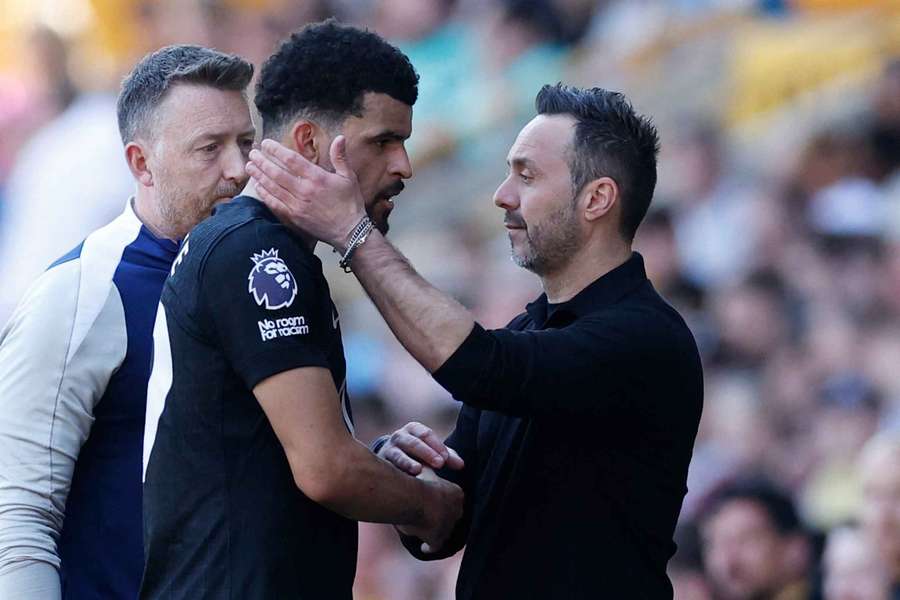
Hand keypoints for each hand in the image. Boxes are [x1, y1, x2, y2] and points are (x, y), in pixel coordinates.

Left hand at [246, 137, 365, 250]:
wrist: (349, 232)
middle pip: (277, 172)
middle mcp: (304, 190)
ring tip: (250, 166)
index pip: (291, 160)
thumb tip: (340, 137)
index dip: (276, 150)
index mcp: (317, 178)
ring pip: (273, 187)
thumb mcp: (349, 177)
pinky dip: (265, 194)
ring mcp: (297, 205)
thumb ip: (340, 157)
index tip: (266, 143)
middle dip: (262, 161)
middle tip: (253, 153)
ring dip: (259, 176)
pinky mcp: (294, 217)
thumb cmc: (350, 203)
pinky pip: (275, 203)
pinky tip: (257, 186)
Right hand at [378, 422, 463, 475]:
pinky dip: (396, 473)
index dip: (437, 445)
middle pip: (413, 443)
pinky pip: (387, 468)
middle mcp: (399, 436)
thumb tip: (461, 465)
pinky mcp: (381, 464)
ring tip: (418, 470)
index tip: (446, 459)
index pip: (426, 434)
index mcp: (414, 429)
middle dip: (427, 453)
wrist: (389, 457)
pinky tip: (403, 482)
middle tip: (440, 464)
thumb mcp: (431, 449)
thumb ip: (446, 455)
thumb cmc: (417, 452)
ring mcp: (388, 450)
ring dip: (408, 462)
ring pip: (398, 455)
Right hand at [399, 467, 463, 553]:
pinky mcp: (437, 539)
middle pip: (452, 517)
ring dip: (437, 532)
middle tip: (431, 519)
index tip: (435, 504)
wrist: (413, 497)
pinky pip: (434, 546)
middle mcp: (457, 511)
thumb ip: (428, 468)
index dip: (443, 503)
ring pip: (444, 531)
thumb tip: (425, 463)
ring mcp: (448, 526)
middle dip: (443, 518)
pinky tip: (424, 548)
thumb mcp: (425, 470)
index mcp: (456, 493)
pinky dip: (430, 547)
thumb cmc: (418, 481)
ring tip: (425, 532)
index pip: (453, 500)